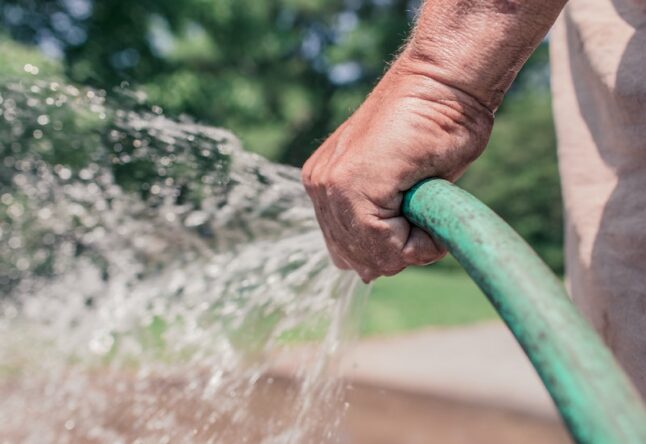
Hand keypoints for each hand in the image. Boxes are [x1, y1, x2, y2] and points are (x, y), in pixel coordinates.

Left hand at [302, 54, 493, 281]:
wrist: (445, 82)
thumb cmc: (435, 126)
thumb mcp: (402, 187)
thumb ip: (379, 223)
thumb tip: (366, 274)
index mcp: (326, 185)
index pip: (349, 251)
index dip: (392, 249)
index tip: (418, 217)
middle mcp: (320, 186)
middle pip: (357, 260)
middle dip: (398, 251)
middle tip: (424, 213)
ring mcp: (330, 185)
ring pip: (371, 258)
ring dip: (410, 246)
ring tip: (427, 205)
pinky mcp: (349, 185)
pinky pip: (384, 246)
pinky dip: (418, 242)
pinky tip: (429, 207)